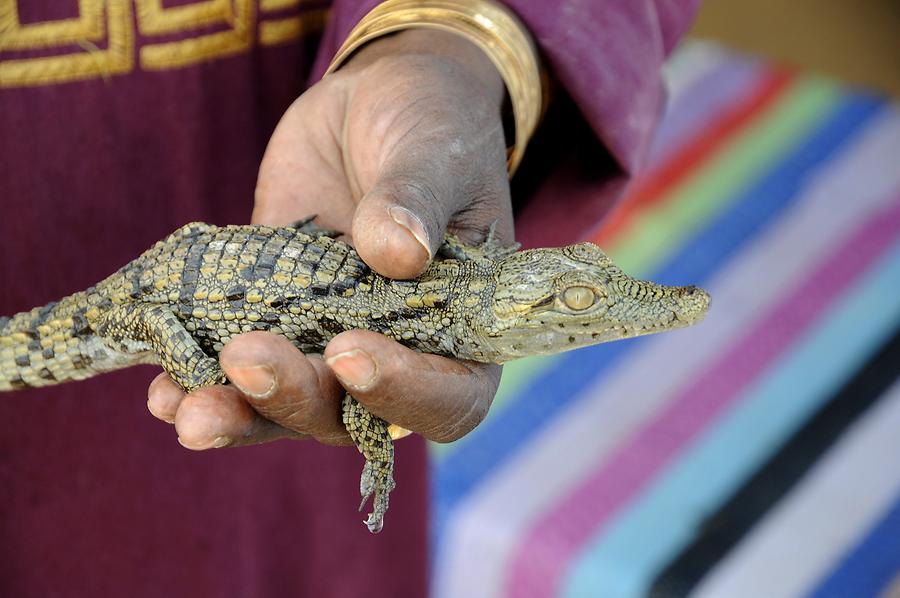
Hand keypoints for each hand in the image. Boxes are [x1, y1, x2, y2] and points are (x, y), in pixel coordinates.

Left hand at [147, 30, 511, 447]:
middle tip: (247, 358)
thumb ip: (417, 202)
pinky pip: (239, 367)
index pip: (449, 396)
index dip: (402, 392)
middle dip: (297, 397)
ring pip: (291, 405)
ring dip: (239, 413)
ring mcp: (330, 338)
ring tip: (183, 410)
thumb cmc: (430, 126)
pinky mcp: (274, 316)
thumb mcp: (435, 153)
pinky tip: (160, 389)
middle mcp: (398, 351)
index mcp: (460, 328)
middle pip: (353, 414)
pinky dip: (198, 382)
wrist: (373, 103)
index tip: (349, 352)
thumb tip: (395, 253)